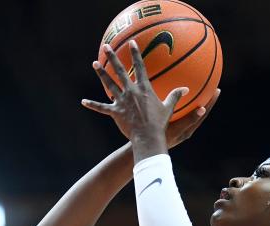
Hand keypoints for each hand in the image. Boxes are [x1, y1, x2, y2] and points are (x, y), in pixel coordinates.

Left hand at [82, 42, 184, 157]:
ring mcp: (121, 101)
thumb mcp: (169, 108)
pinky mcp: (115, 112)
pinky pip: (102, 108)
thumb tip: (186, 89)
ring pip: (109, 84)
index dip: (135, 54)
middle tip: (107, 46)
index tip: (131, 43)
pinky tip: (83, 101)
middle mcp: (131, 91)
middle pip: (120, 70)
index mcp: (144, 88)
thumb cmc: (159, 124)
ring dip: (101, 73)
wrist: (148, 137)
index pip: (139, 66)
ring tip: (95, 63)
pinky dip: (92, 105)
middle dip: (113, 56)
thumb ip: (175, 96)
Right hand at [165, 89, 219, 149]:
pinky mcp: (169, 127)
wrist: (145, 147)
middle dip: (205, 100)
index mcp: (188, 129)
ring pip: (188, 112)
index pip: (204, 113)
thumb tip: (203, 109)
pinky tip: (173, 95)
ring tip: (196, 89)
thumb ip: (188, 119)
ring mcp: (177, 129)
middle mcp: (184, 129)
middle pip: (198, 112)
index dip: (211, 102)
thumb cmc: (159, 137)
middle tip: (211, 87)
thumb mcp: (176, 128)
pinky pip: (178, 112)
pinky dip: (180, 103)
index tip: (217, 90)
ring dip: (193, 101)